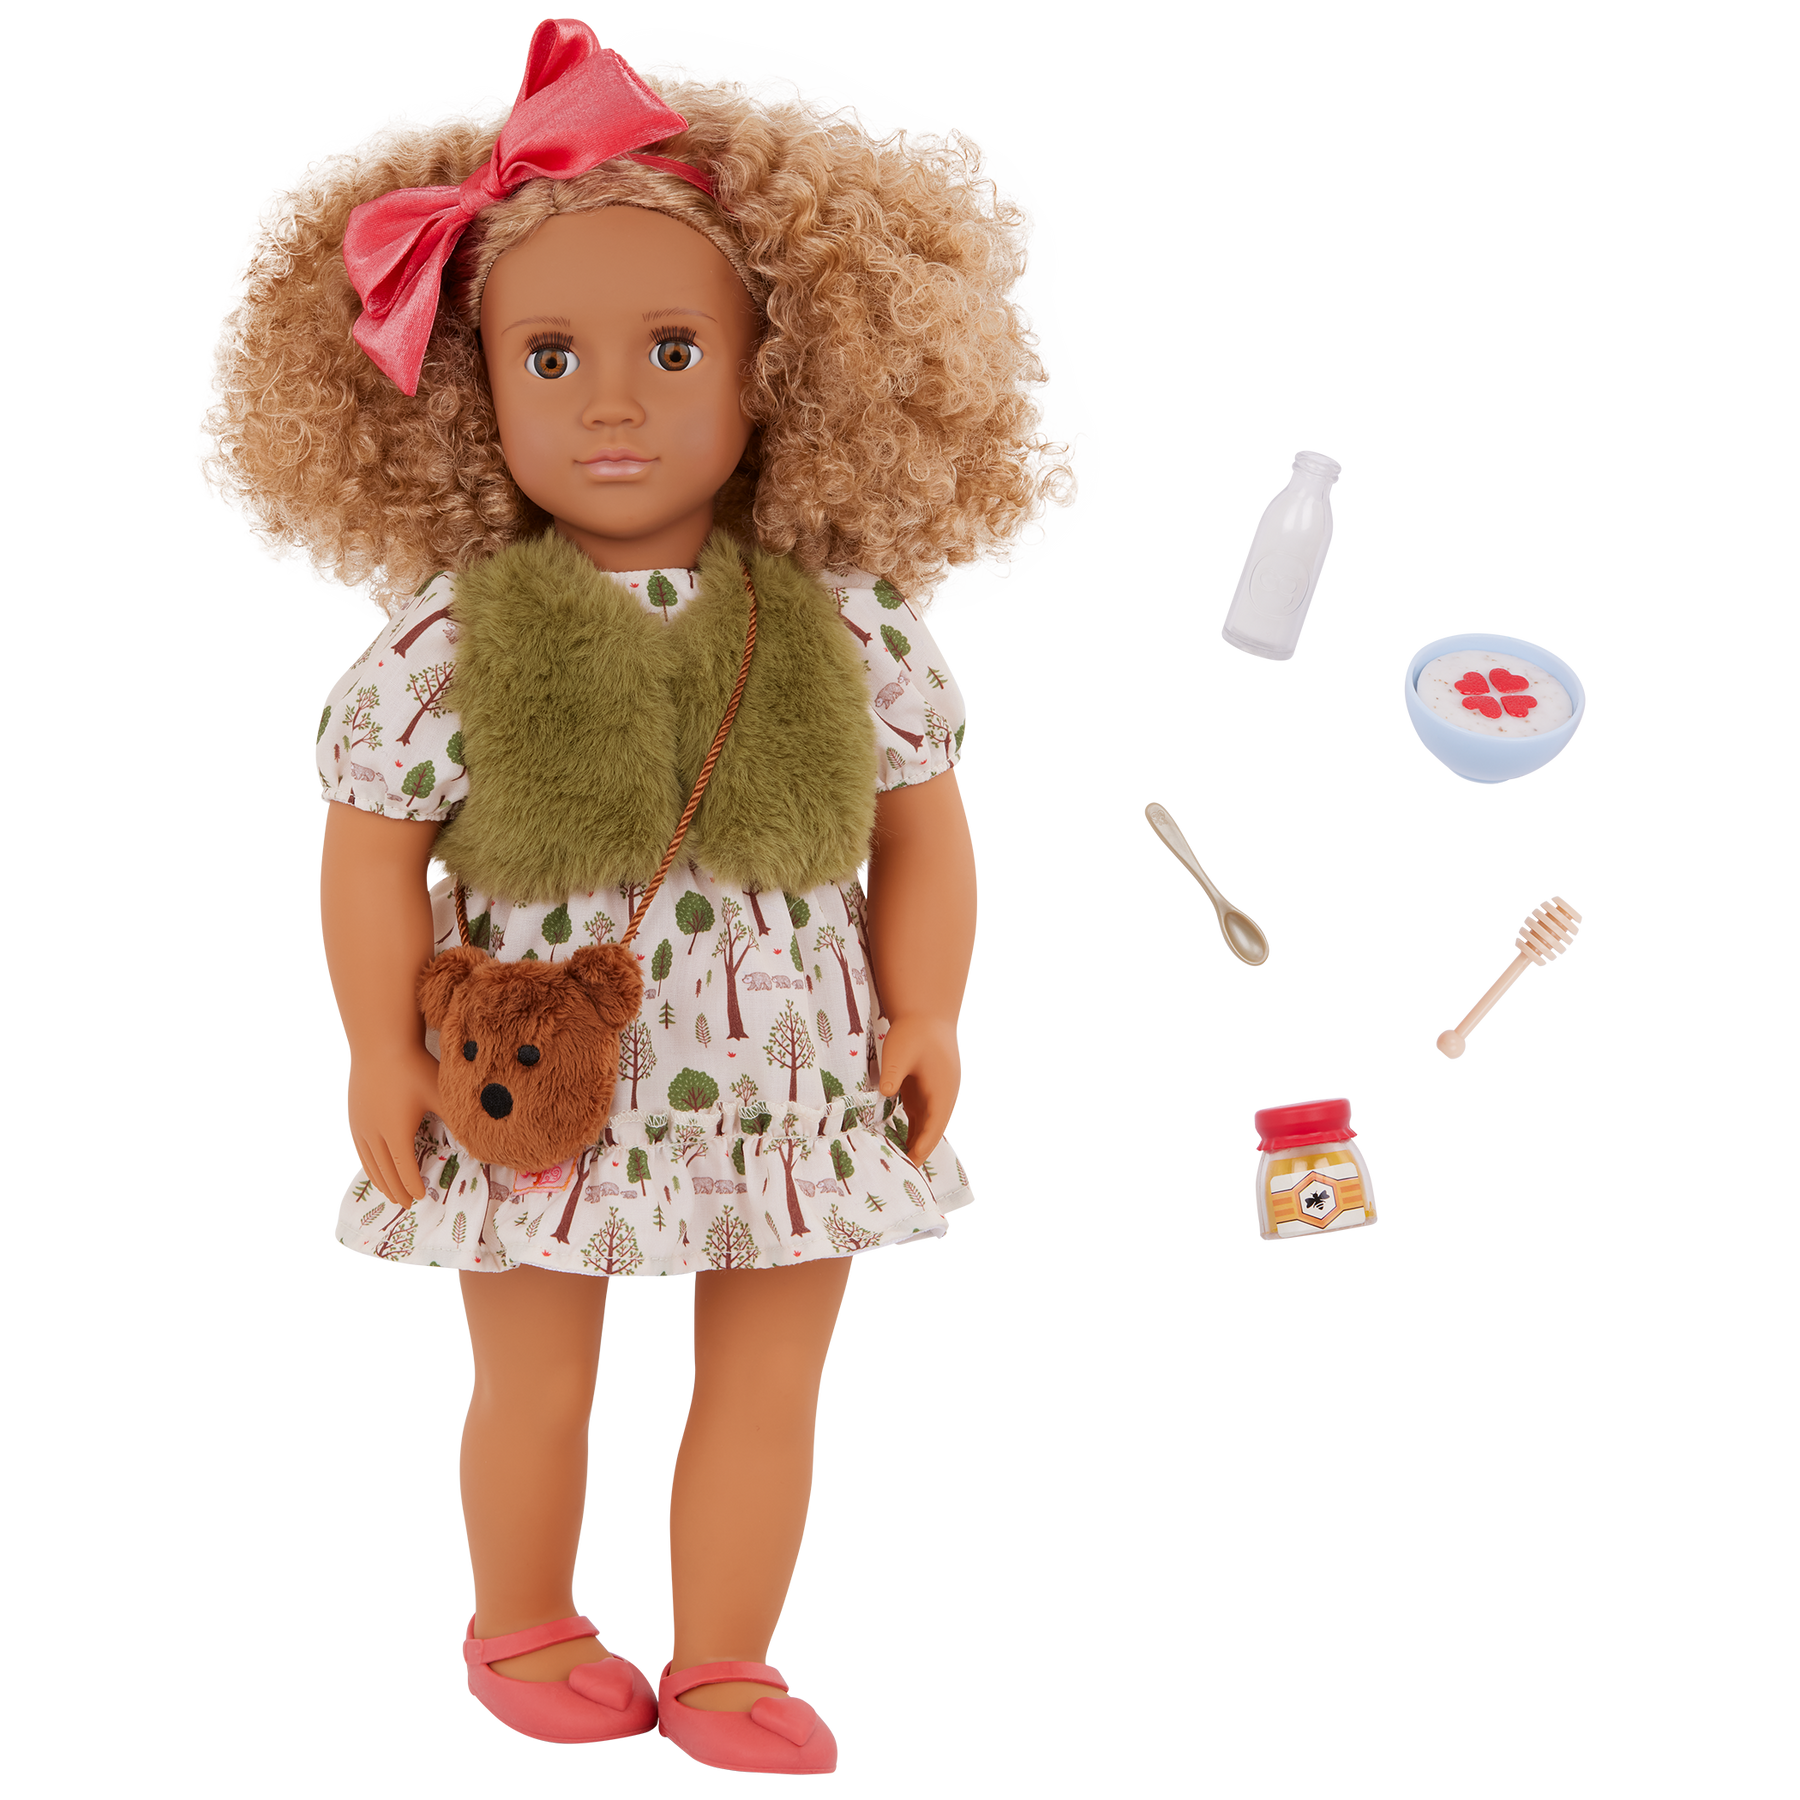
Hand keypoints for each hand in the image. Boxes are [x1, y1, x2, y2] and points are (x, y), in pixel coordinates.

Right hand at [345, 1044, 443, 1205]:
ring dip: (380, 1180)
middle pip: (384, 1171)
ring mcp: (360, 1124)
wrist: (380, 1042)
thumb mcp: (440, 1094)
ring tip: (390, 1193)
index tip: (422, 1197)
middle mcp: (374, 1133)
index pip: (404, 1169)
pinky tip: (373, 1165)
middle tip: (406, 1204)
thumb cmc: (414, 1066)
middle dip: (396, 1189)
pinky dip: (367, 1163)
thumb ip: (456, 1119)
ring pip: (369, 1162)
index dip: (412, 1185)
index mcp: (396, 1132)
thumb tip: (476, 1139)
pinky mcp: (354, 1114)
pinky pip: (359, 1148)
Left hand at [876, 1015, 961, 1165]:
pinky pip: (921, 1120)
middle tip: (903, 1172)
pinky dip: (912, 1133)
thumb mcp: (899, 1051)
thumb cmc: (914, 1032)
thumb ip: (893, 1073)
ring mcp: (935, 1097)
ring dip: (916, 1144)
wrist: (927, 1016)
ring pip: (928, 1127)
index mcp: (942, 1090)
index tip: (912, 1161)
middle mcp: (943, 1097)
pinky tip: (899, 1146)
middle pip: (933, 1131)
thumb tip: (885, 1094)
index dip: (924, 1144)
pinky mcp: (925, 1094)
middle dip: (920, 1151)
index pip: (935, 1124)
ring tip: (899, 1165)